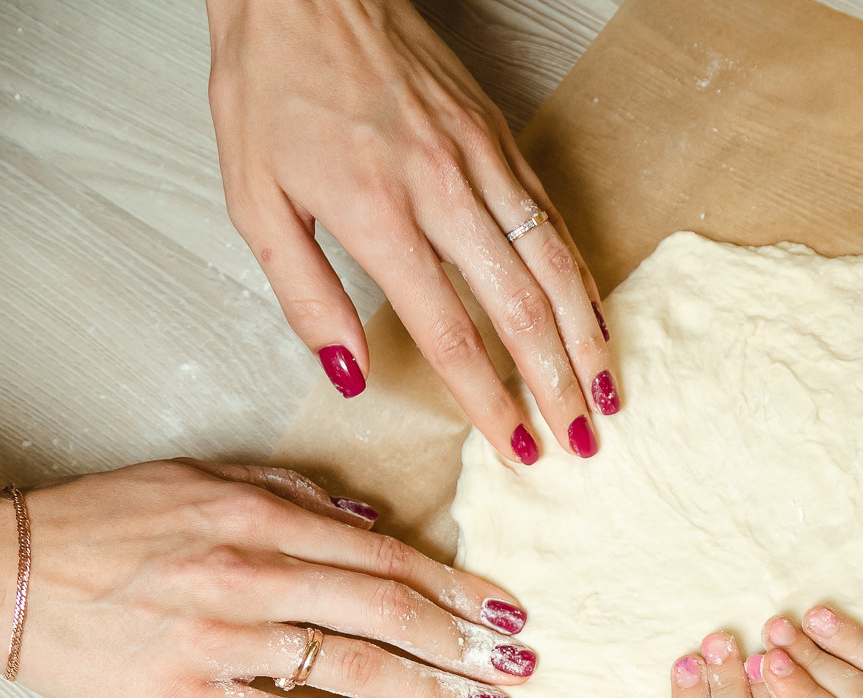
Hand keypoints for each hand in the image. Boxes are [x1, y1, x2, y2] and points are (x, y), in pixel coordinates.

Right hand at [0, 458, 532, 697]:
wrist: (1, 573)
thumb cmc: (96, 523)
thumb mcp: (196, 475)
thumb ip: (287, 489)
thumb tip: (370, 518)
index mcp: (259, 514)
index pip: (385, 555)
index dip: (457, 587)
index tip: (507, 611)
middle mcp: (255, 572)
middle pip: (391, 610)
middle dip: (469, 642)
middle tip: (524, 666)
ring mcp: (228, 639)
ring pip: (358, 665)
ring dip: (437, 690)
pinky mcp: (196, 697)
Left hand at [204, 0, 614, 464]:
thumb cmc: (270, 85)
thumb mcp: (254, 201)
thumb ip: (304, 296)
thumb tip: (351, 374)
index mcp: (378, 214)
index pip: (451, 333)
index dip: (490, 401)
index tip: (519, 447)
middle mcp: (442, 189)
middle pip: (521, 309)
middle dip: (558, 385)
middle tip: (583, 441)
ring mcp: (480, 158)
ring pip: (554, 263)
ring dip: (587, 337)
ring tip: (608, 392)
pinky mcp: (499, 134)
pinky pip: (553, 217)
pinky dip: (580, 275)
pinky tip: (592, 313)